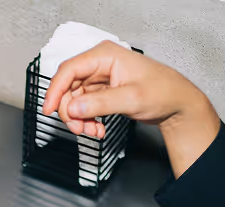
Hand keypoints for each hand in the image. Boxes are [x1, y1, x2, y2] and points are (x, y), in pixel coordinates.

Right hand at [42, 41, 219, 176]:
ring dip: (79, 120)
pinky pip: (83, 108)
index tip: (48, 111)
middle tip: (79, 130)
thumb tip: (74, 108)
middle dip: (70, 112)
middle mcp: (99, 65)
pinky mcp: (100, 92)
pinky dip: (86, 121)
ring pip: (73, 101)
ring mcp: (99, 79)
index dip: (55, 91)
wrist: (176, 104)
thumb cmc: (162, 92)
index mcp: (105, 56)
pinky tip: (97, 130)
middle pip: (67, 88)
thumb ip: (100, 104)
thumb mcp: (131, 99)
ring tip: (92, 132)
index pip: (68, 71)